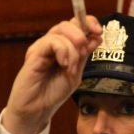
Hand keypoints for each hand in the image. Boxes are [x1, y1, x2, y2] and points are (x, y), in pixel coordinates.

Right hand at [2, 15, 102, 133]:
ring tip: (71, 68)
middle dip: (81, 33)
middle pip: (68, 24)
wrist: (36, 110)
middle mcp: (51, 44)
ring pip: (61, 31)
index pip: (76, 25)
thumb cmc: (53, 93)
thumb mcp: (75, 73)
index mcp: (63, 47)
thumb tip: (97, 37)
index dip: (89, 23)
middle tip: (84, 51)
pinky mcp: (34, 53)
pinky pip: (51, 41)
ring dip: (73, 50)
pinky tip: (64, 65)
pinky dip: (62, 51)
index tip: (99, 32)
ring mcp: (42, 47)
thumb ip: (84, 56)